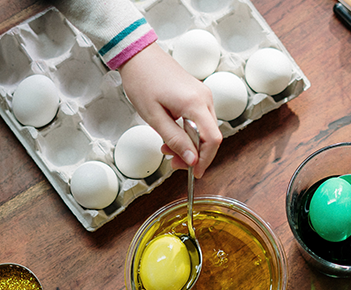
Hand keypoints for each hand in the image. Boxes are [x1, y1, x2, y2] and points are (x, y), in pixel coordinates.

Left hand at [119, 43, 222, 176]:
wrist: (138, 55)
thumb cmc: (142, 81)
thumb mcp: (155, 117)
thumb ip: (175, 140)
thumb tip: (192, 160)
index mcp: (195, 103)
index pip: (212, 140)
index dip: (205, 160)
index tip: (195, 173)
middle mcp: (204, 98)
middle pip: (212, 136)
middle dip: (195, 154)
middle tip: (174, 162)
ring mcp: (202, 94)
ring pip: (206, 129)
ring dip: (190, 143)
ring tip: (167, 147)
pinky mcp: (198, 93)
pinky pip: (200, 119)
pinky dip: (190, 131)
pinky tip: (173, 133)